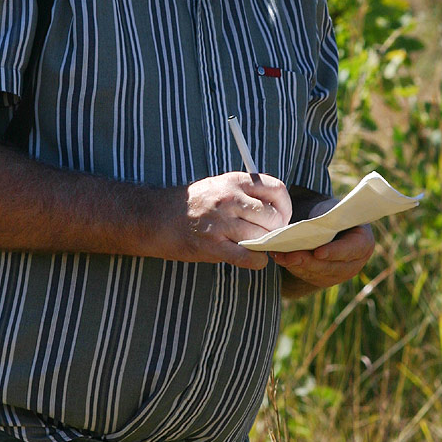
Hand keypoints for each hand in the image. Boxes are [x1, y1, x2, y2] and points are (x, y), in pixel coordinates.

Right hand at [168, 171, 292, 268]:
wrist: (156, 217)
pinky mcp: (212, 245)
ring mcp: (220, 222)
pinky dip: (257, 261)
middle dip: (277, 230)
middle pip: (273, 217)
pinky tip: (253, 259)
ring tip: (257, 246)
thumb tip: (277, 209)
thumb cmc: (192, 204)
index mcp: (234, 181)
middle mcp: (229, 199)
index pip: (277, 190)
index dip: (285, 206)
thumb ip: (247, 193)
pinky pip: (249, 257)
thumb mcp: (220, 185)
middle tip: (269, 235)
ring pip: (262, 237)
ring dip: (265, 245)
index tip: (280, 216)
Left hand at [272, 194, 374, 294]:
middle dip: (309, 262)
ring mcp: (340, 274)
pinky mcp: (324, 279)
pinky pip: (308, 276)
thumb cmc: (332, 213)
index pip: (351, 250)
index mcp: (363, 242)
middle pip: (332, 267)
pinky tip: (280, 258)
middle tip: (290, 256)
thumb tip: (311, 224)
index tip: (318, 252)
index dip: (335, 252)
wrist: (327, 224)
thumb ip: (328, 218)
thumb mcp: (333, 210)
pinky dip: (293, 268)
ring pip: (318, 274)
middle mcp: (354, 262)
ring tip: (280, 255)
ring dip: (297, 266)